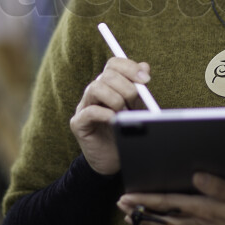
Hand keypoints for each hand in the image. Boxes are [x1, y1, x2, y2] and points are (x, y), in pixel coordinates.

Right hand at [69, 58, 150, 174]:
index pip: (113, 64)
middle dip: (126, 87)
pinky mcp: (78, 124)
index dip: (129, 67)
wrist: (114, 159)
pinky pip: (89, 111)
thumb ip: (139, 87)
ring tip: (123, 113)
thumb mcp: (137, 107)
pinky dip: (105, 114)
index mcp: (108, 85)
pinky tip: (114, 120)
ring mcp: (84, 106)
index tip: (145, 80)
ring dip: (115, 99)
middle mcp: (94, 92)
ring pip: (95, 88)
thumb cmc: (125, 130)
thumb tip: (144, 66)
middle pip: (107, 75)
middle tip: (135, 102)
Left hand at [117, 173, 224, 224]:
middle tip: (121, 206)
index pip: (167, 203)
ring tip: (130, 220)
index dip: (145, 200)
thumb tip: (196, 175)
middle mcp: (197, 223)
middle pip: (160, 218)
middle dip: (138, 212)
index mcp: (203, 208)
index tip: (128, 196)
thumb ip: (217, 184)